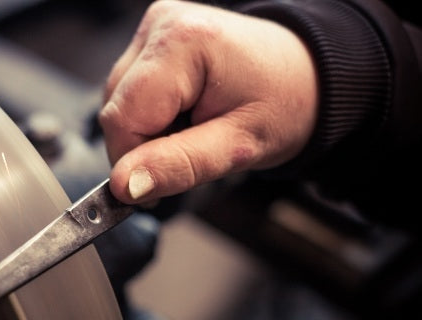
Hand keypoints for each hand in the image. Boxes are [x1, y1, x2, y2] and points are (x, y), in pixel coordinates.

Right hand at [99, 0, 317, 202]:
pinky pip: (129, 92)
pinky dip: (150, 117)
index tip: (154, 189)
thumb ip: (179, 165)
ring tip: (192, 130)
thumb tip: (125, 186)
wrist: (307, 77)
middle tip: (189, 153)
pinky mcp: (154, 40)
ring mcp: (156, 28)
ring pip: (118, 102)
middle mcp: (163, 25)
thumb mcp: (238, 147)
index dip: (132, 161)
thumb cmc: (285, 103)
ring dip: (147, 132)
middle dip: (143, 146)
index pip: (123, 117)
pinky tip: (182, 115)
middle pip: (117, 108)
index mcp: (184, 42)